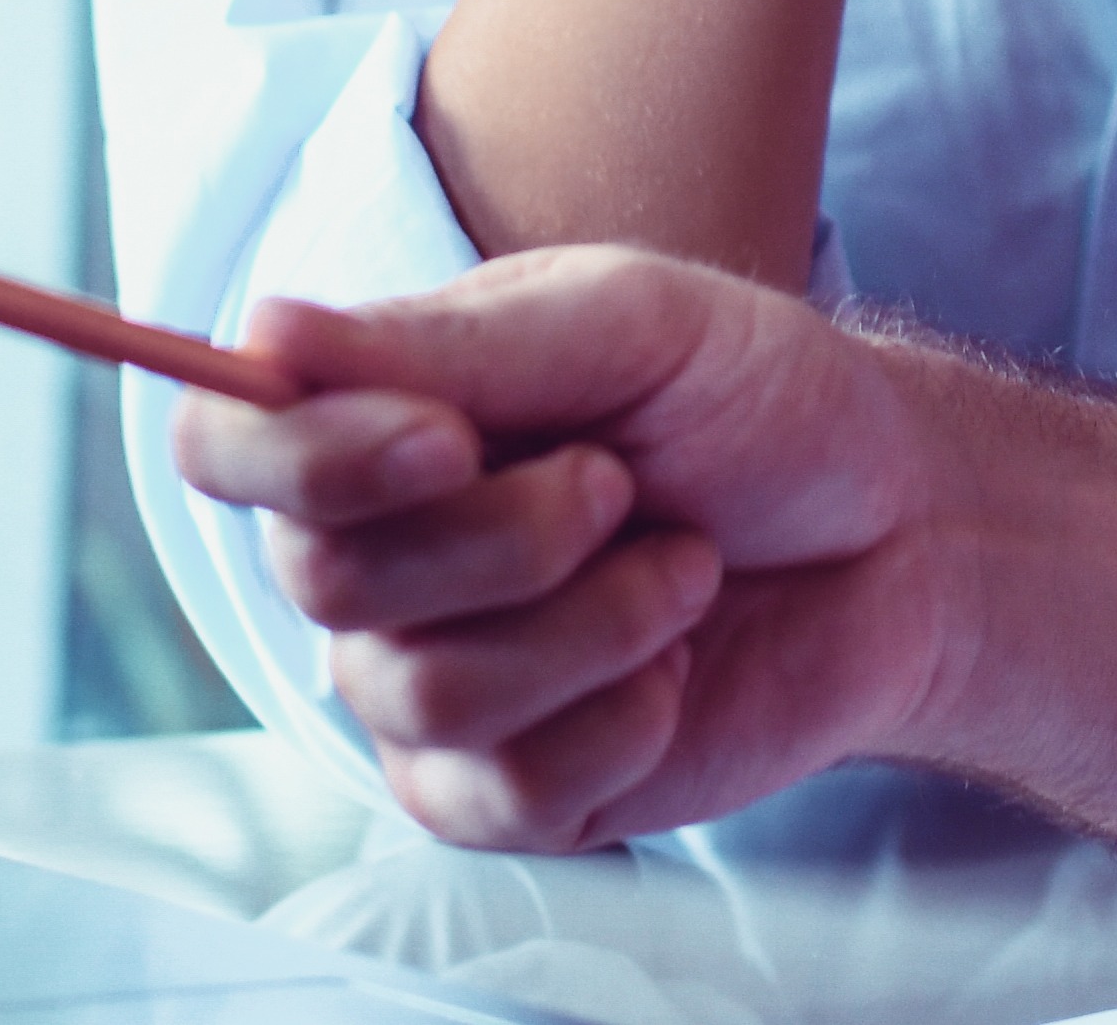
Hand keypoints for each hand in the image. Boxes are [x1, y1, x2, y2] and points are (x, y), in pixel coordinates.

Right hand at [169, 246, 955, 848]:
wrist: (893, 531)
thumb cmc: (754, 402)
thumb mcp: (626, 324)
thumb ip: (448, 339)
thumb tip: (264, 329)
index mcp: (375, 422)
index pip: (223, 443)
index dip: (301, 455)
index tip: (446, 435)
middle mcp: (375, 560)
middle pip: (323, 579)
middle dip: (509, 533)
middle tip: (620, 481)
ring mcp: (430, 686)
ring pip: (427, 690)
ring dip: (592, 621)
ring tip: (679, 567)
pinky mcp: (506, 792)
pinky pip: (505, 786)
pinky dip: (623, 715)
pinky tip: (674, 664)